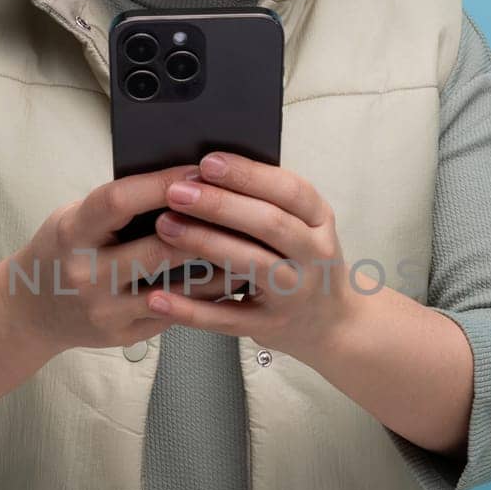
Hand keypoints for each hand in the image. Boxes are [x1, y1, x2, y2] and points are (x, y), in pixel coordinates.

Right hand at [12, 163, 238, 354]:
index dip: (163, 183)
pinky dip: (208, 293)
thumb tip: (179, 180)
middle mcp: (86, 274)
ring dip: (220, 265)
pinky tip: (234, 276)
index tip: (199, 169)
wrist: (31, 312)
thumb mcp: (74, 219)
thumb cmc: (61, 251)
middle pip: (160, 249)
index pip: (120, 201)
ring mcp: (106, 310)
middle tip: (243, 209)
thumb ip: (117, 207)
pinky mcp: (125, 335)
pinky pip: (178, 312)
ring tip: (253, 244)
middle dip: (205, 227)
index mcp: (71, 234)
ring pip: (178, 287)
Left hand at [148, 151, 358, 361]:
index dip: (249, 175)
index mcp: (319, 221)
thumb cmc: (303, 262)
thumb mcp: (302, 226)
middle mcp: (314, 256)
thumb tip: (205, 172)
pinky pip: (226, 318)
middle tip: (176, 191)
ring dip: (205, 243)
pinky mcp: (269, 326)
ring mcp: (294, 293)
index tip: (208, 162)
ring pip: (250, 264)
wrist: (332, 324)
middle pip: (269, 224)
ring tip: (165, 226)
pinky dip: (190, 309)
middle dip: (219, 204)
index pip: (290, 190)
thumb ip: (266, 201)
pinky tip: (158, 298)